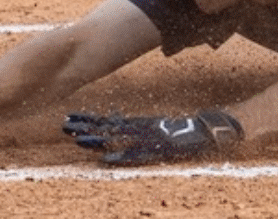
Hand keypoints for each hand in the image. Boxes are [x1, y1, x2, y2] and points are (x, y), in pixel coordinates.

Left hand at [63, 109, 243, 165]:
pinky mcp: (162, 149)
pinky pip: (139, 156)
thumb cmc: (190, 131)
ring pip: (120, 139)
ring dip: (98, 139)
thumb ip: (146, 128)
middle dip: (86, 126)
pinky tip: (107, 160)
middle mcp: (144, 129)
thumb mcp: (164, 128)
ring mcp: (152, 139)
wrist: (214, 129)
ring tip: (77, 140)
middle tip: (64, 125)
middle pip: (109, 127)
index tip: (70, 117)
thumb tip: (128, 127)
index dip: (90, 120)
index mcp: (143, 124)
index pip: (110, 121)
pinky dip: (122, 157)